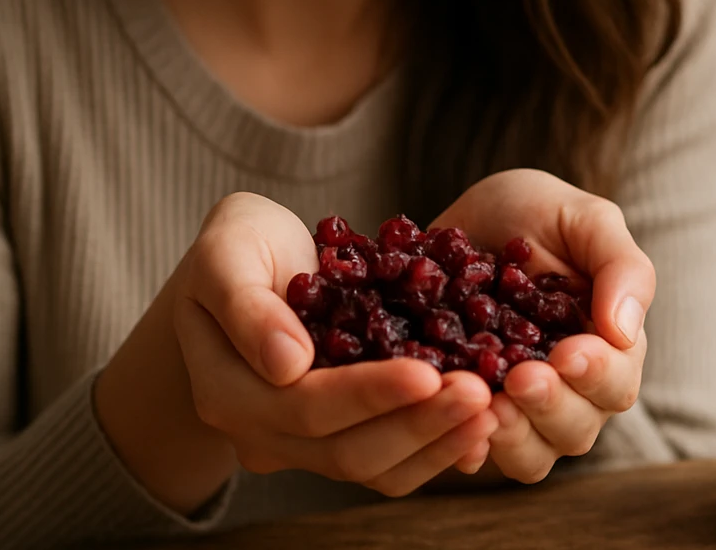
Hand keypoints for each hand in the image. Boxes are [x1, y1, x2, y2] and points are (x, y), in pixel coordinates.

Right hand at [96, 192, 498, 512]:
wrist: (244, 269)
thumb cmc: (237, 248)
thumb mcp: (226, 252)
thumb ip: (246, 304)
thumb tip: (288, 364)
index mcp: (227, 389)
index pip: (304, 404)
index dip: (369, 393)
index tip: (428, 372)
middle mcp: (261, 431)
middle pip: (346, 448)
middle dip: (417, 422)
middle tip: (480, 392)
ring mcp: (300, 444)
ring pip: (374, 466)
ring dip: (435, 443)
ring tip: (490, 409)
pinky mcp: (340, 438)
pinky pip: (391, 462)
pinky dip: (436, 448)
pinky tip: (482, 423)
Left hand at [430, 169, 655, 481]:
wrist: (464, 215)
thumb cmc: (536, 211)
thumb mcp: (584, 218)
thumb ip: (620, 267)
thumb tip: (625, 331)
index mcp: (607, 347)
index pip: (616, 383)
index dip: (596, 376)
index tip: (568, 353)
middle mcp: (568, 388)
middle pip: (576, 429)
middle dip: (551, 407)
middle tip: (521, 377)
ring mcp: (517, 407)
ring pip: (531, 456)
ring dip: (512, 436)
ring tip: (485, 402)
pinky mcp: (467, 411)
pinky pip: (472, 451)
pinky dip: (465, 447)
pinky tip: (449, 421)